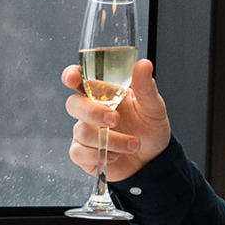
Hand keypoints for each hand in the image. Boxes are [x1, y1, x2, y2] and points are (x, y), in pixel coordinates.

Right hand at [63, 58, 170, 180]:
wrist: (153, 160)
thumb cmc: (149, 129)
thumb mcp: (153, 107)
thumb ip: (145, 87)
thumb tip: (144, 64)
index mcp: (103, 93)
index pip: (80, 79)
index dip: (71, 76)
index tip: (73, 78)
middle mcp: (90, 111)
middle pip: (73, 104)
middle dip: (93, 112)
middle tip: (115, 119)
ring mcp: (85, 132)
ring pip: (82, 131)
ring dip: (110, 139)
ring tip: (133, 144)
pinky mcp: (83, 154)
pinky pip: (79, 153)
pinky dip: (100, 155)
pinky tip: (116, 155)